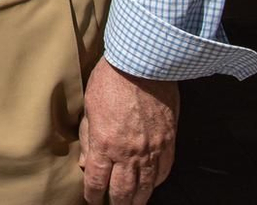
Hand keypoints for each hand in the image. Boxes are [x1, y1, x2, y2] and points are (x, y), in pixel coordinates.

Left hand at [79, 57, 179, 203]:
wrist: (143, 66)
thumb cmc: (110, 81)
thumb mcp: (89, 108)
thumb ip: (89, 139)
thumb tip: (87, 163)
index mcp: (105, 144)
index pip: (98, 180)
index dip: (94, 194)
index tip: (92, 199)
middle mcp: (129, 152)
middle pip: (124, 191)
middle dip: (118, 203)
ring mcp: (152, 149)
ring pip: (147, 186)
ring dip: (139, 199)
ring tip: (133, 204)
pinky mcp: (169, 142)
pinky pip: (164, 170)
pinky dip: (156, 182)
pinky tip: (151, 185)